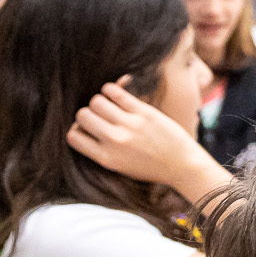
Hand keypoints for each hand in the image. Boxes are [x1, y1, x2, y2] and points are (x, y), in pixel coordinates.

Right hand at [68, 79, 222, 202]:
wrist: (182, 166)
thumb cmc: (151, 166)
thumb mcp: (120, 167)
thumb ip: (100, 150)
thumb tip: (80, 126)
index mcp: (106, 158)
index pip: (73, 137)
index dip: (76, 130)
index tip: (87, 129)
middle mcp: (115, 141)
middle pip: (82, 115)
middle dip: (87, 113)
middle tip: (99, 115)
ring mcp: (129, 125)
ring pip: (96, 101)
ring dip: (99, 101)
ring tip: (108, 104)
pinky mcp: (143, 112)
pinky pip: (115, 92)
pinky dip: (111, 89)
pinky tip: (114, 93)